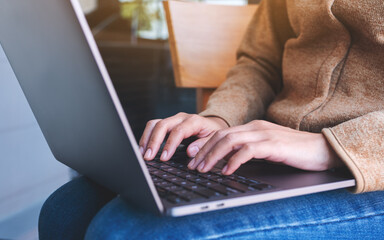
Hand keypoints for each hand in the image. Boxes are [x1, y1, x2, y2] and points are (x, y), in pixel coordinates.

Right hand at [139, 113, 228, 160]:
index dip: (170, 144)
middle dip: (154, 141)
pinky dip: (147, 137)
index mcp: (194, 121)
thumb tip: (190, 151)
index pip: (179, 131)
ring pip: (155, 124)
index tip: (164, 158)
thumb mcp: (214, 140)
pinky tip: (143, 149)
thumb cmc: (213, 134)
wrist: (213, 125)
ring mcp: (173, 120)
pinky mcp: (167, 124)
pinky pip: (153, 127)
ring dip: (147, 139)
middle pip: (163, 125)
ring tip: (143, 154)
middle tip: (148, 157)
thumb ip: (203, 145)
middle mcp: (181, 118)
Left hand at [188, 120, 342, 174]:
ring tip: (203, 169)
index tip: (191, 157)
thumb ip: (248, 151)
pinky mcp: (274, 144)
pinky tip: (226, 171)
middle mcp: (256, 127)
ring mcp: (264, 134)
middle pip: (221, 135)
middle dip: (203, 151)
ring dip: (213, 155)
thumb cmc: (295, 151)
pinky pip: (248, 150)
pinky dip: (234, 160)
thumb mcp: (267, 149)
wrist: (324, 148)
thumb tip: (227, 161)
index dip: (204, 144)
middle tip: (191, 166)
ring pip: (230, 141)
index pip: (222, 133)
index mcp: (253, 128)